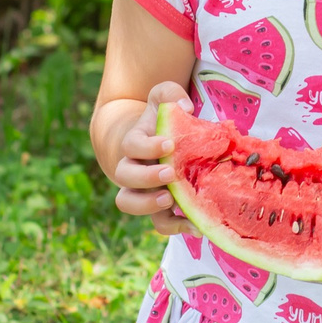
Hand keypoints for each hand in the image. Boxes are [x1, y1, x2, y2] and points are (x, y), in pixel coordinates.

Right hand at [111, 82, 195, 235]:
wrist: (158, 140)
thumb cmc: (163, 118)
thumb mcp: (164, 98)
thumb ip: (170, 95)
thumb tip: (184, 109)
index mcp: (134, 142)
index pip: (131, 145)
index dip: (148, 146)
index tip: (169, 143)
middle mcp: (132, 168)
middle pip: (124, 177)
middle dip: (146, 178)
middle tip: (169, 174)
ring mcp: (142, 190)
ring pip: (130, 203)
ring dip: (148, 206)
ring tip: (170, 202)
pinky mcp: (159, 207)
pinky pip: (159, 222)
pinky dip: (175, 226)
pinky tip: (197, 226)